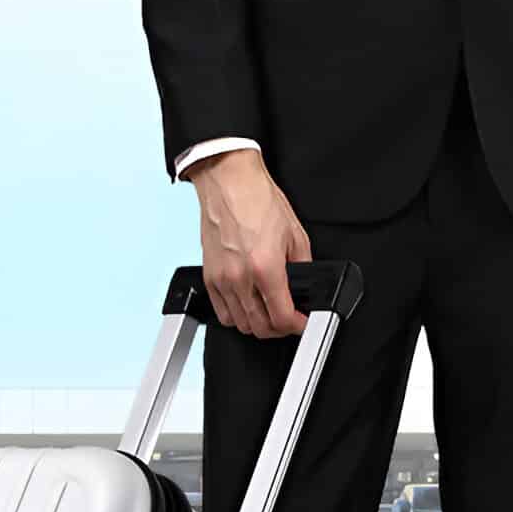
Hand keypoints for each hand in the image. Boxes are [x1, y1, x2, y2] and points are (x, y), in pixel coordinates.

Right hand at [184, 149, 311, 336]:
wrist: (229, 182)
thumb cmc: (258, 200)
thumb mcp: (295, 233)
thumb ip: (301, 266)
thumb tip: (302, 287)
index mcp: (266, 267)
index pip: (282, 317)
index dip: (296, 326)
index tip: (301, 323)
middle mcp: (242, 277)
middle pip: (261, 328)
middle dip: (278, 329)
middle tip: (287, 320)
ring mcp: (223, 280)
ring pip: (241, 325)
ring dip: (257, 325)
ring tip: (268, 315)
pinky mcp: (210, 278)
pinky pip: (222, 313)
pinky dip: (236, 317)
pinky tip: (247, 307)